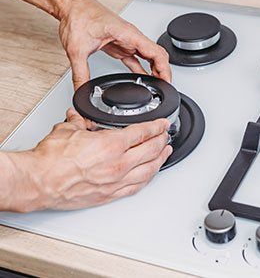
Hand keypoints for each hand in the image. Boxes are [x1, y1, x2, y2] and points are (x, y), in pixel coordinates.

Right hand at [3, 109, 171, 211]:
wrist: (39, 183)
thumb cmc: (51, 160)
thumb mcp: (67, 130)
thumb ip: (78, 122)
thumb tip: (78, 117)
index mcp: (111, 145)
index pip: (142, 133)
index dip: (156, 127)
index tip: (162, 124)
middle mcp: (118, 164)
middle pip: (150, 150)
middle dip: (162, 141)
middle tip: (167, 136)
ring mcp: (115, 182)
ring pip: (148, 170)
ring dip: (160, 160)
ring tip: (166, 153)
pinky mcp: (109, 195)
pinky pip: (136, 187)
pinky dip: (147, 178)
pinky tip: (150, 175)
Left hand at [59, 0, 170, 89]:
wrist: (71, 5)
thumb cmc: (78, 15)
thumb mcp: (77, 49)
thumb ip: (80, 74)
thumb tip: (82, 90)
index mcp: (128, 34)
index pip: (156, 52)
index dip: (165, 69)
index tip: (167, 82)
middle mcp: (131, 36)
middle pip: (157, 55)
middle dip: (164, 72)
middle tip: (164, 88)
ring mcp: (126, 40)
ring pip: (149, 56)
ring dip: (155, 70)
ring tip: (157, 85)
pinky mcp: (120, 44)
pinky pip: (136, 58)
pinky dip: (142, 68)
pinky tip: (143, 78)